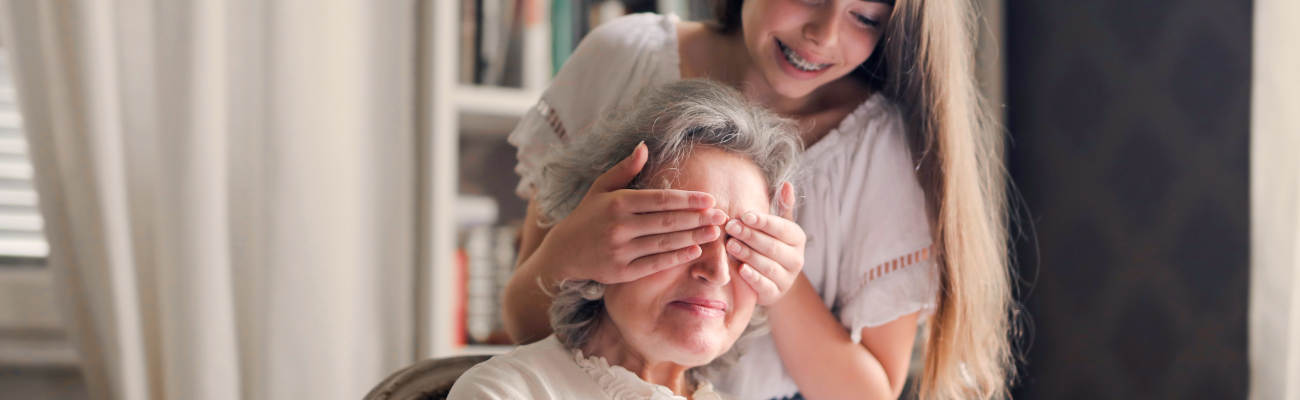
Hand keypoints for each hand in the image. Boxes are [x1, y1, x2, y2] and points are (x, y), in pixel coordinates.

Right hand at [541, 142, 728, 283]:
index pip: (660, 200)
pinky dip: (677, 258)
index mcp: (617, 202)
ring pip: (664, 243)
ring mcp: (620, 251)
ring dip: (693, 238)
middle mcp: (619, 226)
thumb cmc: (587, 216)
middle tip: (721, 215)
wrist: (563, 252)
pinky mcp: (621, 272)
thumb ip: (625, 168)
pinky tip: (695, 251)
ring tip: (715, 232)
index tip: (709, 198)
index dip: (687, 200)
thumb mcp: (601, 187)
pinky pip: (655, 264)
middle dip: (698, 218)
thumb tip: (645, 146)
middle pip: (667, 222)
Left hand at [726, 182, 805, 305]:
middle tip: (731, 227)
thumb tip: (786, 184)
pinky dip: (753, 278)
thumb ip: (781, 207)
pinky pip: (765, 286)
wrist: (774, 280)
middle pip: (773, 246)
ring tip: (730, 244)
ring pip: (768, 266)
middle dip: (751, 236)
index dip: (764, 222)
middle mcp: (797, 259)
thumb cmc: (771, 244)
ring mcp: (787, 279)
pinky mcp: (775, 294)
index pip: (782, 228)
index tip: (745, 215)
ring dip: (748, 255)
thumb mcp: (778, 227)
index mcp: (797, 239)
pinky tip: (741, 269)